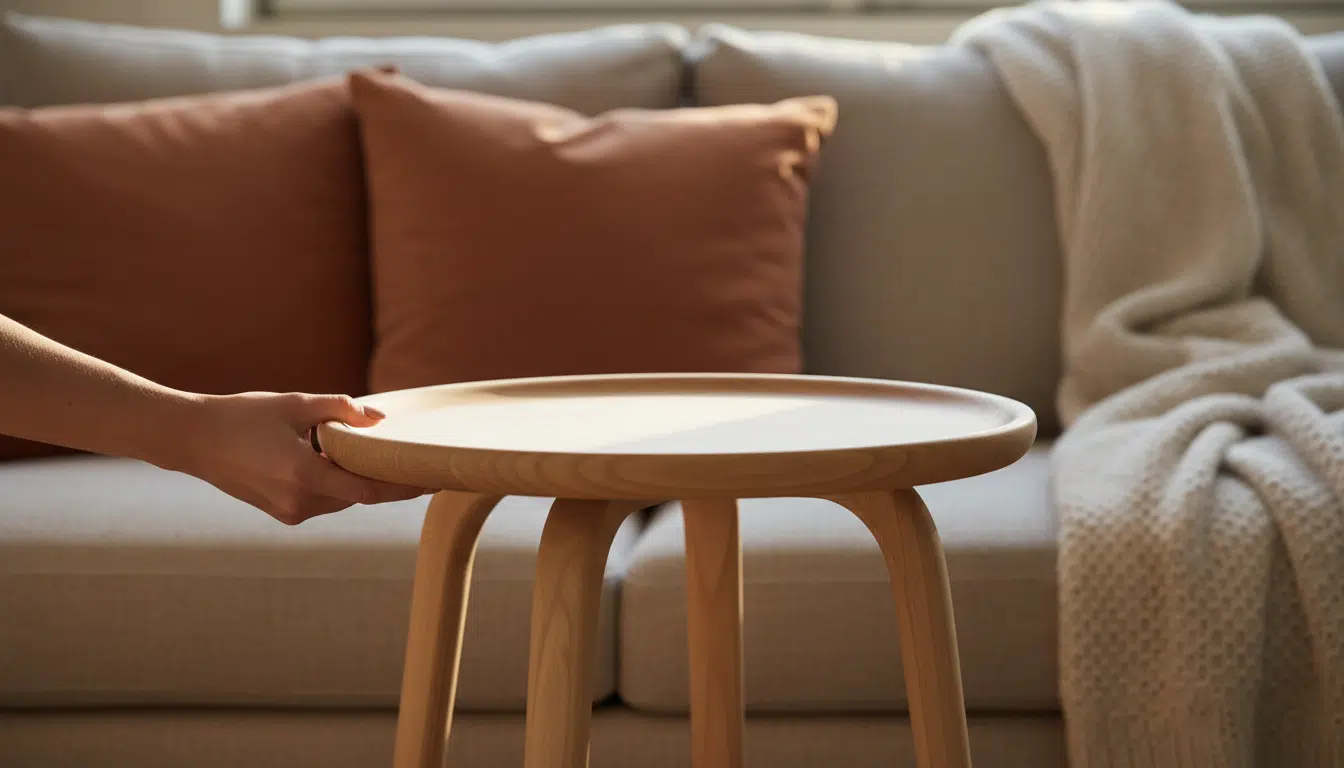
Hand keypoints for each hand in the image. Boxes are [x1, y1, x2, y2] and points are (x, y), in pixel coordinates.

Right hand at [163, 391, 427, 524]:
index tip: (433, 479)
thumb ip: (339, 410)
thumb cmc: (240, 417)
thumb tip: (379, 419)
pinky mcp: (282, 512)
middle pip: (359, 494)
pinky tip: (338, 460)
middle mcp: (298, 502)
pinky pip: (323, 499)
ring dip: (357, 477)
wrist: (191, 440)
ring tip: (372, 453)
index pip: (369, 490)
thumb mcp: (293, 405)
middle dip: (384, 477)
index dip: (404, 486)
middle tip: (417, 460)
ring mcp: (289, 512)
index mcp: (303, 475)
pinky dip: (336, 481)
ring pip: (342, 497)